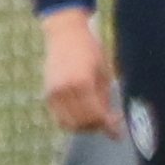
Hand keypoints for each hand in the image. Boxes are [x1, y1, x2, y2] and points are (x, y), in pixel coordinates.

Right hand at [40, 6, 120, 136]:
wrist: (65, 35)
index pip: (95, 115)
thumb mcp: (103, 74)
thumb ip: (104, 99)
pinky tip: (83, 114)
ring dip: (84, 126)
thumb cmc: (90, 51)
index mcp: (82, 83)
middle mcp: (64, 90)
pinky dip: (72, 121)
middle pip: (82, 123)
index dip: (108, 126)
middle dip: (97, 126)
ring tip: (97, 118)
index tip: (118, 130)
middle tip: (109, 122)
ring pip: (69, 124)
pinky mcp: (46, 94)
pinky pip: (59, 117)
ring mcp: (52, 93)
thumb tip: (110, 121)